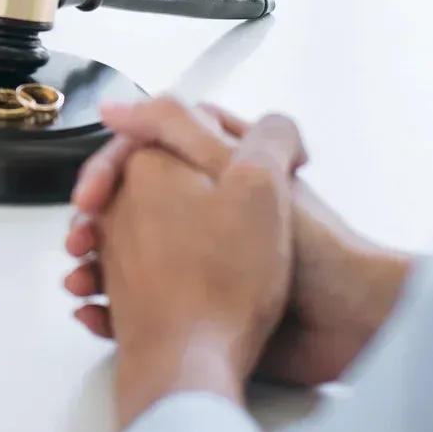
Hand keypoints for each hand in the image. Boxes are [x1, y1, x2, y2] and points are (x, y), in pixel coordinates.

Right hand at [91, 103, 299, 427]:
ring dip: (94, 266)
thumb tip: (116, 105)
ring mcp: (203, 255)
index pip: (143, 151)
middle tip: (80, 243)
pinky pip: (142, 301)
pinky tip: (97, 315)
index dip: (109, 170)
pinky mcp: (203, 302)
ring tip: (82, 285)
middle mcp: (207, 205)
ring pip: (126, 253)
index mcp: (219, 163)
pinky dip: (112, 308)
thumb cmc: (312, 249)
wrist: (352, 326)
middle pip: (127, 202)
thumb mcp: (241, 170)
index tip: (90, 197)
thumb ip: (179, 127)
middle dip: (94, 223)